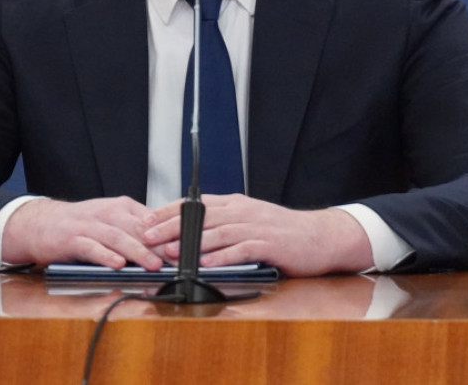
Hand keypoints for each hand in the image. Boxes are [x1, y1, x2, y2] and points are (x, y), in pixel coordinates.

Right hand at [2, 196, 163, 270]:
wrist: (42, 223)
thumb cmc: (82, 224)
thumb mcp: (112, 219)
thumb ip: (136, 227)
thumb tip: (165, 243)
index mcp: (121, 207)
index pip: (150, 219)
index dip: (168, 233)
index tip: (183, 247)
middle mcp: (107, 213)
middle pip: (137, 228)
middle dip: (158, 245)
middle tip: (175, 259)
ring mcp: (89, 226)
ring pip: (117, 237)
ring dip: (137, 251)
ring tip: (153, 264)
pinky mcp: (71, 240)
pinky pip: (91, 247)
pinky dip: (105, 255)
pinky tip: (118, 264)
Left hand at [144, 194, 373, 276]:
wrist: (320, 236)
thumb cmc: (283, 232)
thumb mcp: (251, 220)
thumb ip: (225, 224)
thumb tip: (191, 233)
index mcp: (237, 204)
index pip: (196, 204)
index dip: (170, 211)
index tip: (147, 220)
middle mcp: (244, 211)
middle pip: (202, 217)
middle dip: (172, 226)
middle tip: (149, 236)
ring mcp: (257, 227)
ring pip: (218, 232)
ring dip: (191, 243)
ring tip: (170, 252)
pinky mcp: (269, 244)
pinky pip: (242, 250)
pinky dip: (222, 256)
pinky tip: (207, 263)